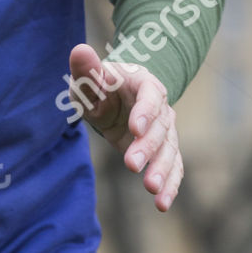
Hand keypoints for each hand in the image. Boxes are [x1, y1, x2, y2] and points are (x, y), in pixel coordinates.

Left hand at [69, 43, 181, 211]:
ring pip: (169, 150)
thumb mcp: (88, 77)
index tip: (136, 128)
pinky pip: (172, 167)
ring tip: (153, 191)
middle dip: (147, 147)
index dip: (145, 111)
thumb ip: (86, 68)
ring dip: (163, 171)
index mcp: (144, 83)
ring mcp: (163, 130)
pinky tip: (162, 203)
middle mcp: (160, 107)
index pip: (150, 95)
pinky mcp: (162, 150)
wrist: (113, 96)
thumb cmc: (98, 84)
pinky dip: (170, 184)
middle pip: (159, 128)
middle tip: (132, 165)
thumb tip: (79, 49)